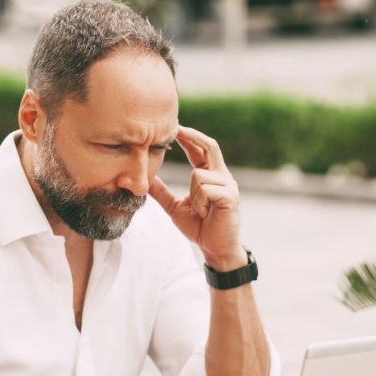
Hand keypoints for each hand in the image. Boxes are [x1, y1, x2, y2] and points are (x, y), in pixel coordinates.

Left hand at [149, 126, 246, 270]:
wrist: (215, 249)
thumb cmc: (200, 228)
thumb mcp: (175, 207)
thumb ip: (162, 192)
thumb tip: (146, 180)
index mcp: (212, 176)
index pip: (201, 149)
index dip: (189, 137)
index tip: (174, 127)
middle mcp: (223, 176)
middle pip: (209, 146)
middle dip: (192, 136)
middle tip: (176, 128)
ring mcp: (229, 185)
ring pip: (198, 175)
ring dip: (192, 195)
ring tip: (199, 211)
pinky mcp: (230, 197)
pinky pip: (204, 189)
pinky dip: (199, 203)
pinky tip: (205, 214)